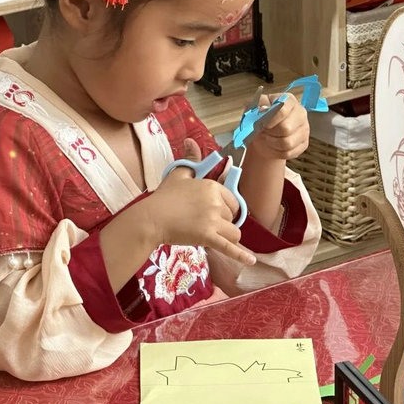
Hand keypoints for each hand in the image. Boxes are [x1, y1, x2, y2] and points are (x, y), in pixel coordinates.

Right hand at [140, 138, 255, 265]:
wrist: (152, 218)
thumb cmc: (165, 196)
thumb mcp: (179, 174)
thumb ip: (190, 158)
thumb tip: (191, 141)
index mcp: (212, 186)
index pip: (232, 200)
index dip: (224, 207)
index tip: (211, 211)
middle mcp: (216, 202)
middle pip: (233, 217)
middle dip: (222, 222)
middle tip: (203, 222)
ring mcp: (213, 220)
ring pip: (233, 232)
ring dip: (226, 236)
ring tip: (212, 236)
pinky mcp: (208, 237)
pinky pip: (229, 247)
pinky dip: (241, 255)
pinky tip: (251, 261)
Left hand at [248, 92, 309, 160]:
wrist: (266, 131)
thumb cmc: (261, 117)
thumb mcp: (255, 107)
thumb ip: (257, 106)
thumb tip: (263, 109)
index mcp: (289, 100)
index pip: (282, 110)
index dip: (270, 119)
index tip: (262, 124)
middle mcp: (300, 113)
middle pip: (286, 128)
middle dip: (270, 133)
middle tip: (262, 131)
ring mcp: (304, 129)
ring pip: (287, 143)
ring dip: (272, 143)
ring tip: (266, 138)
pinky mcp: (304, 144)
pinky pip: (289, 153)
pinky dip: (276, 152)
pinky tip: (272, 145)